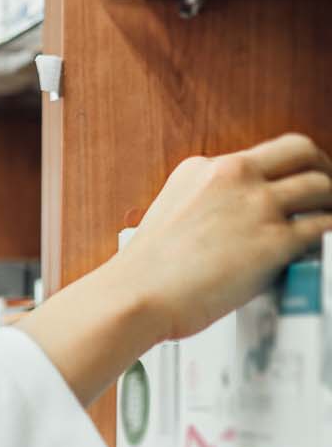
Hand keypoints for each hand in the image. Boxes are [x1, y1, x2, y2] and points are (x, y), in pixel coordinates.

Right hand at [108, 133, 331, 340]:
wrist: (134, 295)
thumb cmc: (144, 271)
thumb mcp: (169, 214)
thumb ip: (207, 205)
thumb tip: (235, 223)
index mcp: (204, 169)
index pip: (263, 154)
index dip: (287, 169)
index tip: (294, 182)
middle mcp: (232, 176)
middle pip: (301, 152)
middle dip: (321, 169)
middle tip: (324, 193)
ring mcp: (256, 205)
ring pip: (320, 186)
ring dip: (329, 204)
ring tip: (327, 220)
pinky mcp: (273, 239)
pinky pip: (323, 227)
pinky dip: (328, 234)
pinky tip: (321, 246)